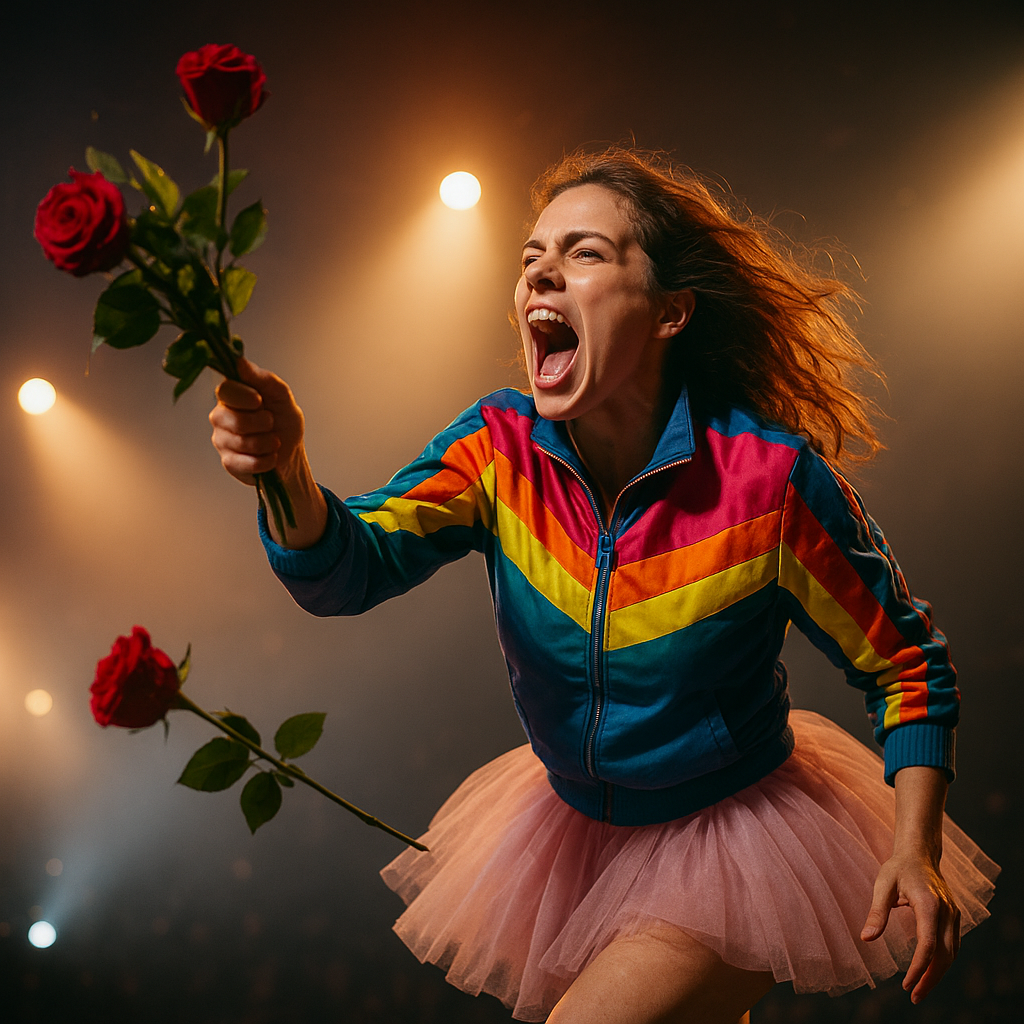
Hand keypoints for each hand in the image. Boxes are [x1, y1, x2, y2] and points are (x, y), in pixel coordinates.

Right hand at [209, 357, 326, 547]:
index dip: (243, 397)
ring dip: (268, 443)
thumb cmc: (284, 421)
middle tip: (271, 423)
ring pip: (241, 442)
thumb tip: (240, 362)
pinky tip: (270, 457)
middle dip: (262, 423)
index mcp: (232, 396)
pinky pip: (246, 463)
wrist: (292, 453)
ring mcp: (222, 440)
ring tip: (274, 441)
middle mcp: (221, 417)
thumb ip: (264, 379)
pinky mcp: (229, 463)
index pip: (225, 391)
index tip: (259, 401)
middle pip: (233, 419)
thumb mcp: (282, 397)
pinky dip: (266, 461)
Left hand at [861, 851, 960, 1002]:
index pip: (928, 946)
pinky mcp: (954, 917)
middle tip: (914, 997)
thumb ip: (877, 912)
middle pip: (945, 955)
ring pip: (952, 953)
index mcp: (929, 905)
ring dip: (938, 973)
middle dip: (930, 979)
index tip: (906, 985)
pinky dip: (943, 961)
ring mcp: (954, 915)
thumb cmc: (897, 869)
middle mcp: (947, 912)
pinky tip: (929, 971)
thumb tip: (865, 938)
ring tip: (919, 989)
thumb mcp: (882, 886)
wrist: (919, 853)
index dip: (919, 968)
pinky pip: (952, 945)